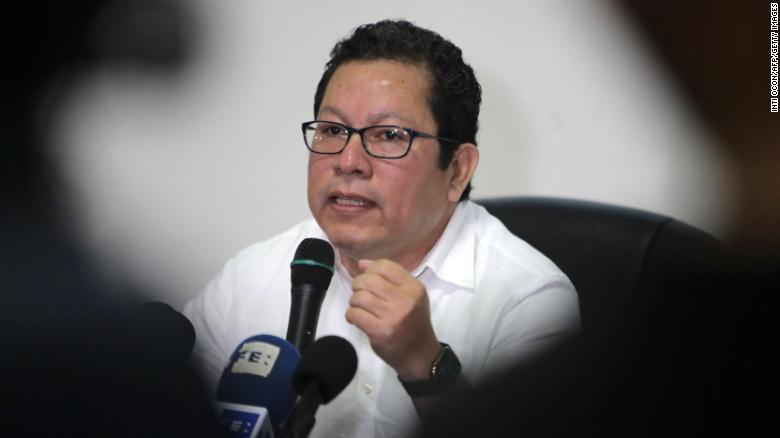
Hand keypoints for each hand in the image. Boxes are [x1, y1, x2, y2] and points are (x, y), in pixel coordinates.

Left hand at [346, 259, 440, 379]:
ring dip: (354, 302)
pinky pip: (354, 313)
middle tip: (362, 295)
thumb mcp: (409, 296)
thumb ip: (388, 278)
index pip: (384, 266)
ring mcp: (392, 315)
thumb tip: (362, 264)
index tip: (369, 280)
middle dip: (358, 286)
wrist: (419, 354)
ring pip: (359, 296)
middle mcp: (404, 299)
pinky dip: (351, 315)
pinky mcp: (379, 331)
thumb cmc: (413, 322)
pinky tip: (358, 319)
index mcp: (414, 287)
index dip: (371, 270)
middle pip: (368, 280)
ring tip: (361, 308)